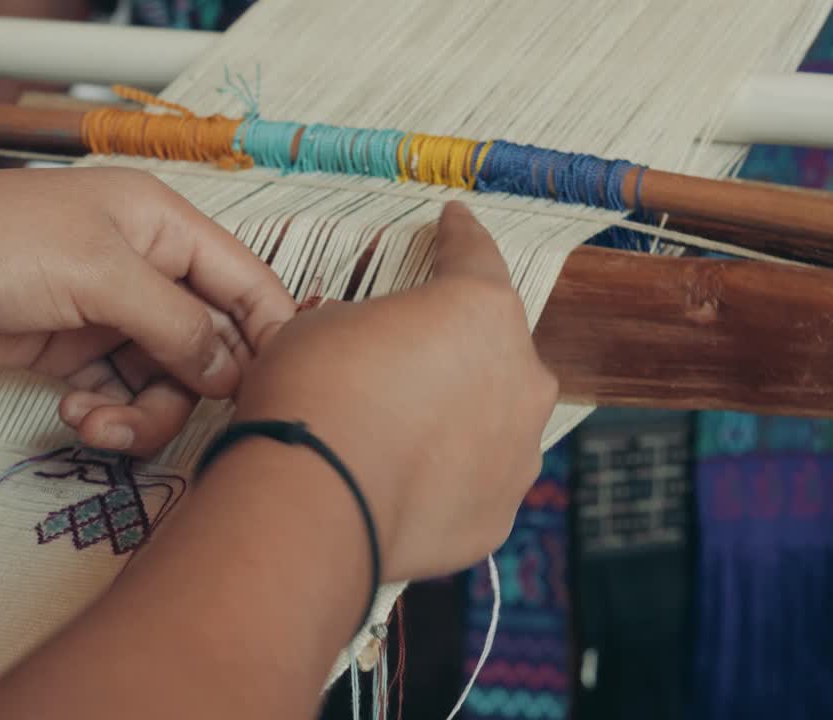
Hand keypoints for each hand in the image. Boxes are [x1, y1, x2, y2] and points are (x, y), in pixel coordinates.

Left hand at [0, 167, 295, 454]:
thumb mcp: (97, 275)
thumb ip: (176, 323)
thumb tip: (234, 371)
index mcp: (163, 225)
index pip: (246, 281)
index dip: (271, 334)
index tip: (278, 391)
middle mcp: (145, 268)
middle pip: (210, 343)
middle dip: (195, 387)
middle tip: (167, 413)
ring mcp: (108, 314)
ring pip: (166, 380)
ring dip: (143, 413)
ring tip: (96, 422)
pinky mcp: (73, 354)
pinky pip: (121, 395)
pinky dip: (108, 415)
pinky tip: (74, 414)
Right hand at [232, 202, 557, 581]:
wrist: (312, 502)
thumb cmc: (314, 394)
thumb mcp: (320, 327)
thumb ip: (363, 325)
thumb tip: (365, 345)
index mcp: (481, 312)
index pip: (474, 255)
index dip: (459, 235)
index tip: (454, 221)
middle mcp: (520, 379)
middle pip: (495, 349)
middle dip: (455, 348)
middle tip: (405, 358)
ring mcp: (517, 454)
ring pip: (493, 422)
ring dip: (456, 418)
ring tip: (396, 433)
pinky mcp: (498, 516)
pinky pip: (474, 483)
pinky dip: (446, 479)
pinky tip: (401, 483)